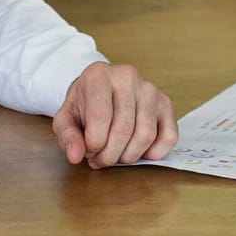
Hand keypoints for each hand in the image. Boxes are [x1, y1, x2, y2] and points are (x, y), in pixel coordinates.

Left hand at [52, 62, 176, 167]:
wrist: (101, 88)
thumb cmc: (84, 104)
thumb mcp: (65, 118)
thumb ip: (67, 137)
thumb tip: (76, 156)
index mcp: (98, 75)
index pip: (100, 118)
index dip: (93, 145)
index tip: (88, 151)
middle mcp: (127, 76)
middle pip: (124, 130)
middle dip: (110, 156)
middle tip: (100, 159)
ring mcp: (150, 88)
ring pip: (146, 135)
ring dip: (129, 156)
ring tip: (116, 155)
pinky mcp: (165, 102)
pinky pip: (169, 136)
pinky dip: (155, 152)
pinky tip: (138, 152)